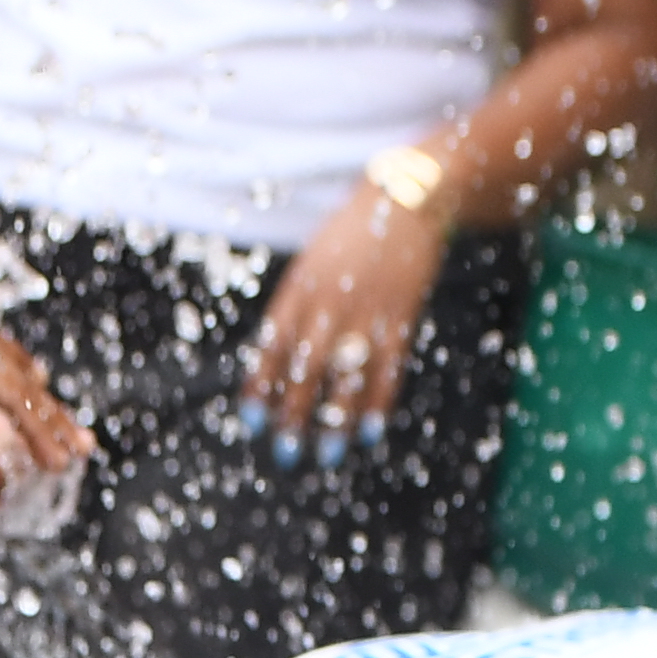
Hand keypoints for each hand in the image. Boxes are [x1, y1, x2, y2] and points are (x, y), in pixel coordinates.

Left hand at [240, 187, 451, 458]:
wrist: (404, 202)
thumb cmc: (350, 236)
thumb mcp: (312, 264)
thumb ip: (297, 307)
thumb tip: (278, 358)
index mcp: (300, 288)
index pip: (272, 345)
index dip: (261, 384)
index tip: (252, 419)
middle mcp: (329, 302)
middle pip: (306, 367)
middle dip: (294, 412)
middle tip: (285, 452)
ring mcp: (366, 311)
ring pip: (347, 375)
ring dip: (336, 419)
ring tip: (328, 455)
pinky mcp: (400, 316)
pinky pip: (387, 367)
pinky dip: (378, 401)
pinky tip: (368, 430)